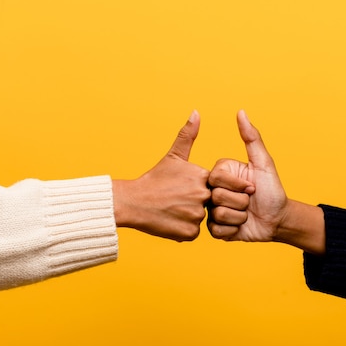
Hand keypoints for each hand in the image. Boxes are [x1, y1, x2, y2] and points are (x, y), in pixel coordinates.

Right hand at [113, 111, 210, 240]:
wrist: (132, 203)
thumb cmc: (154, 179)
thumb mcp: (173, 156)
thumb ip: (188, 135)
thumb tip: (196, 112)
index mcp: (202, 177)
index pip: (213, 186)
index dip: (197, 188)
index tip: (183, 188)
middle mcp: (202, 196)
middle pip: (208, 203)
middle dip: (194, 203)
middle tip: (176, 199)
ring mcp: (196, 216)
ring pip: (201, 218)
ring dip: (189, 216)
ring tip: (172, 209)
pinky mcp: (190, 233)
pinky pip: (193, 232)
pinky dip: (183, 229)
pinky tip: (170, 221)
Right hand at [207, 110, 325, 253]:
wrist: (278, 219)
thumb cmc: (272, 190)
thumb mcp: (263, 163)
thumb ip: (251, 138)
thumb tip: (241, 112)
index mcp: (221, 174)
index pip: (216, 178)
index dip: (238, 186)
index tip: (251, 187)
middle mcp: (214, 191)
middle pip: (216, 198)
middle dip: (240, 202)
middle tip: (249, 202)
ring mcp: (213, 210)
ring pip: (217, 215)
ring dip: (239, 217)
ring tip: (246, 214)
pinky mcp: (215, 229)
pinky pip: (217, 230)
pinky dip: (233, 230)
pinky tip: (241, 226)